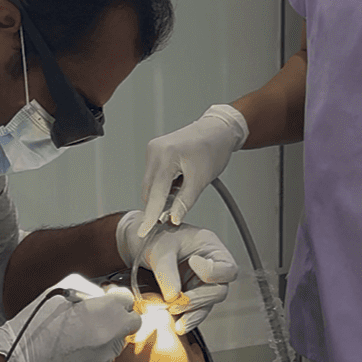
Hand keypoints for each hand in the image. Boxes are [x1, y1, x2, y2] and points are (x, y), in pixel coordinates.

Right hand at [0, 284, 137, 361]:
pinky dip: (96, 353)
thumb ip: (89, 289)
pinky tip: (75, 351)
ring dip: (106, 336)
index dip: (116, 299)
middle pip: (130, 322)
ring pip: (117, 342)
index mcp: (105, 311)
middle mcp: (111, 335)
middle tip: (98, 318)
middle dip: (117, 318)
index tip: (106, 301)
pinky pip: (105, 358)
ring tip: (80, 336)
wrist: (20, 360)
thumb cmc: (36, 323)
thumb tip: (103, 295)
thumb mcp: (60, 290)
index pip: (128, 299)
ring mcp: (106, 357)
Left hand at [115, 212, 238, 332]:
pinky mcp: (190, 297)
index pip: (228, 269)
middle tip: (177, 302)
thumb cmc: (155, 236)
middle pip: (219, 291)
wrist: (140, 245)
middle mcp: (211, 268)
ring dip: (193, 314)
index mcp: (211, 248)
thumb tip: (173, 296)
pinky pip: (194, 312)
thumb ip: (166, 271)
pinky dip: (186, 319)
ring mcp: (201, 284)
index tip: (192, 263)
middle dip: (199, 299)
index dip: (213, 271)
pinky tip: (177, 324)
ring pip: (207, 305)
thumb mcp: (160, 249)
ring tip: (178, 322)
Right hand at [138, 104, 248, 237]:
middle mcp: (155, 151)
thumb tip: (172, 219)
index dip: (150, 215)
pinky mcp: (155, 152)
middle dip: (159, 204)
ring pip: (151, 184)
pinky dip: (164, 185)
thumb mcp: (201, 180)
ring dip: (162, 194)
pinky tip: (178, 182)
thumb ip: (184, 202)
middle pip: (149, 190)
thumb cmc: (213, 149)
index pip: (155, 193)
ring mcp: (153, 150)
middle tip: (175, 212)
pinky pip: (154, 176)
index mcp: (166, 155)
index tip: (144, 231)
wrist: (218, 130)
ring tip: (183, 188)